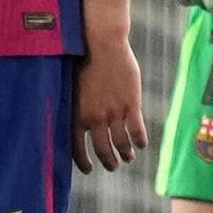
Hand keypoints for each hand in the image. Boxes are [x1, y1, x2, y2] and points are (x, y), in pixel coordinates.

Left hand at [73, 37, 146, 172]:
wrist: (101, 43)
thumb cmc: (82, 59)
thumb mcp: (71, 86)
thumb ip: (74, 106)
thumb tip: (72, 121)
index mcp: (77, 114)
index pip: (76, 147)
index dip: (83, 161)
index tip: (88, 169)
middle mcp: (95, 117)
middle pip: (102, 150)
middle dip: (108, 161)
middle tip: (112, 165)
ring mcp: (114, 112)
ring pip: (121, 144)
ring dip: (125, 155)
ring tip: (128, 157)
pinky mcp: (131, 104)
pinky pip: (137, 131)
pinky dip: (140, 141)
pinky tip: (141, 144)